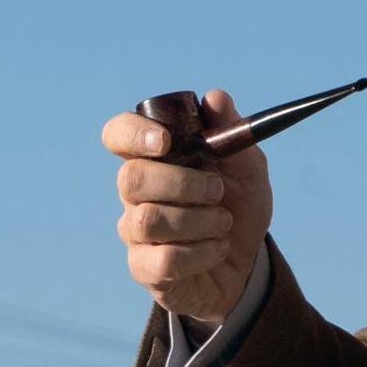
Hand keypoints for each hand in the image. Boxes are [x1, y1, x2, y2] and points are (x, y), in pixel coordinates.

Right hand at [101, 88, 273, 320]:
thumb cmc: (238, 207)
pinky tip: (217, 249)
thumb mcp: (248, 170)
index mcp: (153, 159)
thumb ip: (233, 134)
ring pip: (149, 220)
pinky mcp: (144, 268)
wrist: (247, 263)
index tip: (165, 142)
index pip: (118, 135)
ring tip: (224, 223)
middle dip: (182, 183)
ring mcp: (135, 232)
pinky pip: (164, 259)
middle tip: (218, 191)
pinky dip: (201, 253)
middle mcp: (135, 193)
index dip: (132, 134)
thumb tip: (215, 97)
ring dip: (199, 221)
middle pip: (131, 178)